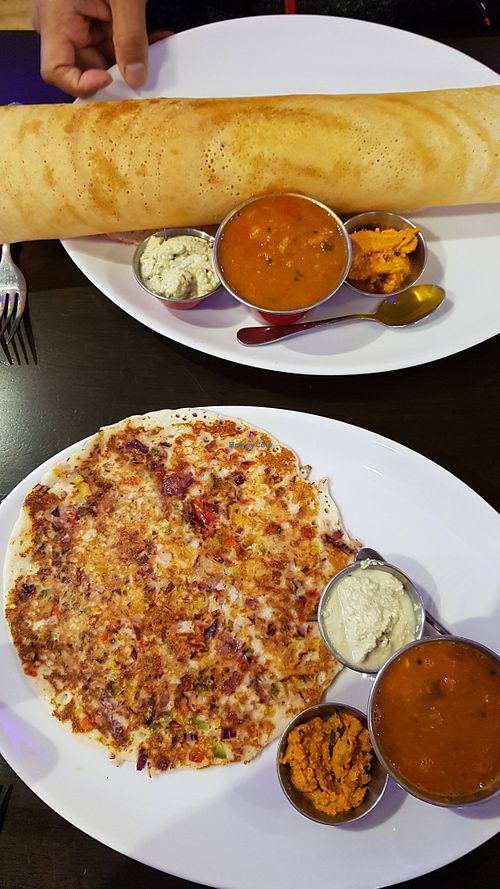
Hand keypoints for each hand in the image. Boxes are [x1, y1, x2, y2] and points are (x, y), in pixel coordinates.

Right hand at [32, 0, 161, 97]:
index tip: (109, 79)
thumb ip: (130, 38)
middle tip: (143, 66)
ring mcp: (74, 22)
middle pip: (83, 67)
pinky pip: (108, 40)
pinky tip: (152, 35)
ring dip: (128, 55)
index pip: (56, 71)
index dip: (81, 84)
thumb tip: (136, 77)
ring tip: (154, 44)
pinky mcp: (90, 17)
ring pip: (101, 56)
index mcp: (55, 18)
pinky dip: (130, 41)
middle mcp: (59, 24)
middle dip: (116, 69)